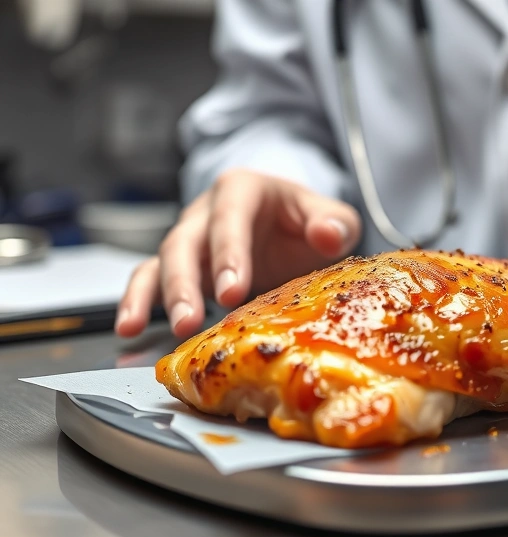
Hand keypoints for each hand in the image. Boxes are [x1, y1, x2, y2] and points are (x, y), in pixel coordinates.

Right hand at [116, 169, 361, 338]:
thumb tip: (327, 235)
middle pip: (186, 242)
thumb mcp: (330, 216)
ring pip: (162, 262)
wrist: (291, 225)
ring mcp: (190, 239)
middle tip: (189, 320)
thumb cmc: (308, 220)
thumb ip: (333, 222)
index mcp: (242, 191)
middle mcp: (207, 212)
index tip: (233, 291)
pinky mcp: (180, 267)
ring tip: (146, 328)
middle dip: (184, 283)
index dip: (228, 254)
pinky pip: (149, 279)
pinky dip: (137, 301)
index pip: (231, 218)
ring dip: (158, 296)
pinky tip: (129, 328)